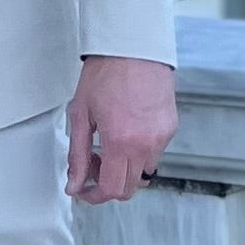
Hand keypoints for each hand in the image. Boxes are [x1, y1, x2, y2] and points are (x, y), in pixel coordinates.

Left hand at [66, 55, 176, 205]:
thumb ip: (78, 155)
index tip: (84, 190)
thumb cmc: (106, 73)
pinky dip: (138, 153)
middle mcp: (146, 144)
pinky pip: (154, 154)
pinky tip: (125, 133)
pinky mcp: (170, 128)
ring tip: (109, 147)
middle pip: (129, 188)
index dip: (94, 196)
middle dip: (108, 185)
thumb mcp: (81, 114)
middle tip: (93, 165)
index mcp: (121, 142)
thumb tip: (74, 184)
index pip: (111, 190)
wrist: (134, 47)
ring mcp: (162, 137)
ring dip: (125, 170)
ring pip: (143, 173)